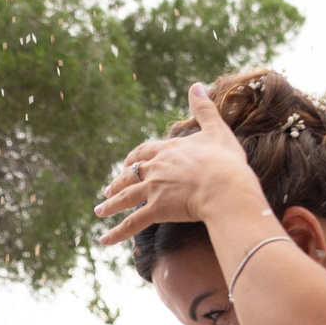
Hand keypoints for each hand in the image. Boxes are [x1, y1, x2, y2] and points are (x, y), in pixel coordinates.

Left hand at [94, 83, 266, 245]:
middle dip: (118, 182)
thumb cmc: (226, 161)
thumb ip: (204, 108)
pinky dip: (116, 233)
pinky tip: (103, 240)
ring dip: (110, 204)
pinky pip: (132, 224)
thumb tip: (196, 84)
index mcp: (169, 149)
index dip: (135, 158)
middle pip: (130, 174)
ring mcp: (154, 188)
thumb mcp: (217, 130)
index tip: (128, 163)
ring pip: (126, 197)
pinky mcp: (157, 209)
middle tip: (108, 189)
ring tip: (99, 211)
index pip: (145, 152)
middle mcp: (156, 167)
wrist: (226, 186)